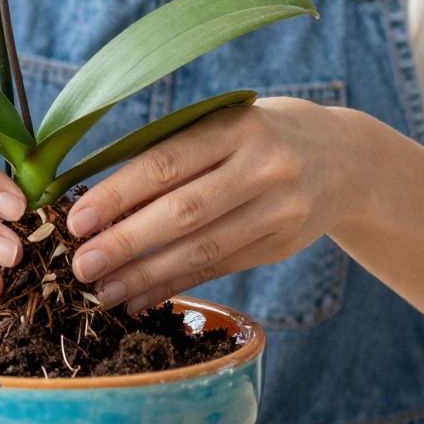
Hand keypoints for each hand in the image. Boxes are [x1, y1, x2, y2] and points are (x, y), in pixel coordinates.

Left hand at [65, 98, 348, 313]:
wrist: (346, 158)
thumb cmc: (261, 134)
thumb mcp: (227, 123)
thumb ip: (175, 153)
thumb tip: (97, 200)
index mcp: (237, 127)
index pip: (167, 163)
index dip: (118, 194)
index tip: (76, 220)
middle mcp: (264, 167)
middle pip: (184, 211)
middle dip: (126, 243)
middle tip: (80, 266)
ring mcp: (279, 210)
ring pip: (203, 249)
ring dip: (146, 275)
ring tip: (102, 292)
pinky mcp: (282, 245)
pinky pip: (220, 269)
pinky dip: (176, 285)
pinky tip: (139, 299)